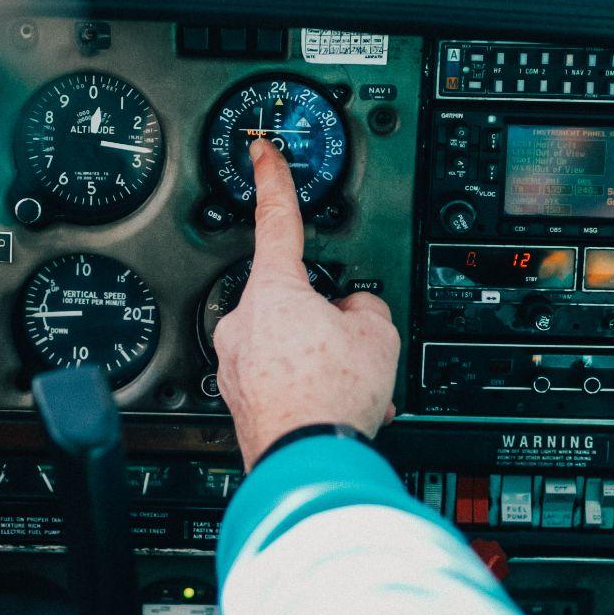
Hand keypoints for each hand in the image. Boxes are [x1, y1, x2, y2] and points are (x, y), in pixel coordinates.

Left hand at [212, 138, 399, 468]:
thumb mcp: (377, 334)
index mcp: (273, 289)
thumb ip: (366, 307)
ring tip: (350, 390)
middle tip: (353, 350)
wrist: (308, 462)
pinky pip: (281, 382)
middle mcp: (243, 322)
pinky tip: (334, 410)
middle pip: (292, 301)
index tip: (261, 152)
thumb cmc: (332, 395)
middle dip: (326, 321)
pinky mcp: (239, 399)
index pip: (276, 219)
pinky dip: (309, 391)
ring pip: (289, 346)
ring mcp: (236, 363)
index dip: (274, 179)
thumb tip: (357, 312)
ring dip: (322, 362)